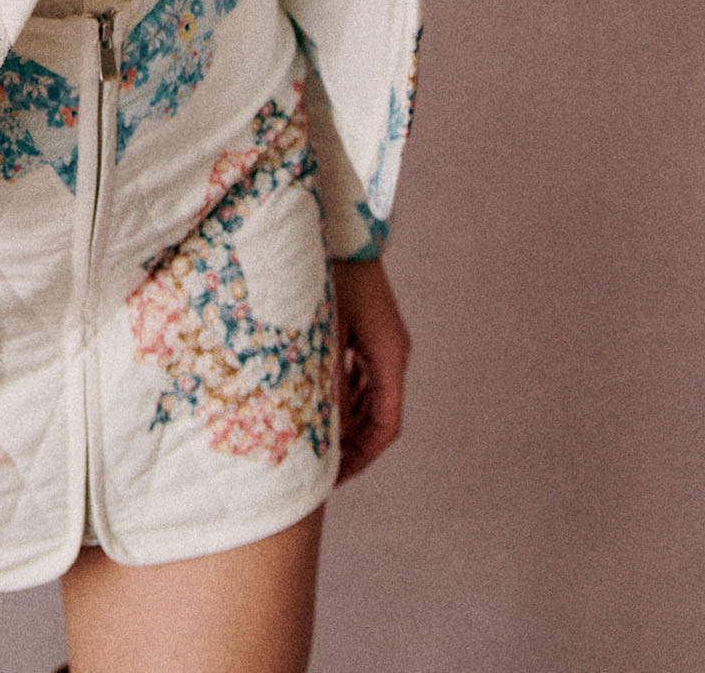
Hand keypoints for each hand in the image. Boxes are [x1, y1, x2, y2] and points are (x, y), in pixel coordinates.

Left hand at [331, 256, 410, 480]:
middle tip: (318, 466)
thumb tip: (322, 430)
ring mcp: (382, 340)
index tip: (335, 477)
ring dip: (344, 418)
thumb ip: (327, 380)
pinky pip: (360, 373)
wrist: (340, 227)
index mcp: (389, 355)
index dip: (362, 457)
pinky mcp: (368, 329)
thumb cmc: (330, 273)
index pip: (385, 425)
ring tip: (311, 438)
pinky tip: (314, 398)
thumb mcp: (324, 331)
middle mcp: (393, 352)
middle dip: (351, 443)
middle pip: (379, 414)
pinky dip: (341, 392)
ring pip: (369, 395)